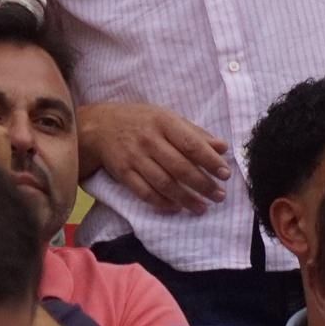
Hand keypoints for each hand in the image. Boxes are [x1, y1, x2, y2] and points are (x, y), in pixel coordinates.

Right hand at [78, 102, 230, 214]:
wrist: (99, 126)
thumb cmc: (140, 120)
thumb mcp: (167, 117)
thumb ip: (194, 133)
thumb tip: (222, 148)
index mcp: (163, 122)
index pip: (190, 143)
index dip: (209, 161)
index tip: (225, 174)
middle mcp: (149, 140)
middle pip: (179, 166)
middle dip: (202, 184)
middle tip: (219, 196)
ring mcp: (134, 157)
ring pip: (163, 183)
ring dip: (185, 198)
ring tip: (202, 207)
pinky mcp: (123, 173)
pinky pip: (144, 192)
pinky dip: (162, 202)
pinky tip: (176, 207)